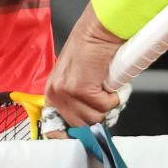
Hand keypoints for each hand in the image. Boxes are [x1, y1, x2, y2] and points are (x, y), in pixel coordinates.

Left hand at [43, 4, 125, 126]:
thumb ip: (79, 98)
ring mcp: (67, 92)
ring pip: (94, 118)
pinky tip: (111, 83)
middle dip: (97, 115)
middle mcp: (56, 93)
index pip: (55, 127)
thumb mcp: (79, 76)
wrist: (99, 29)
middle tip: (106, 99)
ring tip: (108, 87)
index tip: (86, 137)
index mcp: (53, 92)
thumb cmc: (93, 47)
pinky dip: (113, 97)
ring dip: (107, 105)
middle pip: (80, 124)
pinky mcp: (81, 88)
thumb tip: (91, 120)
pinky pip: (104, 106)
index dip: (73, 134)